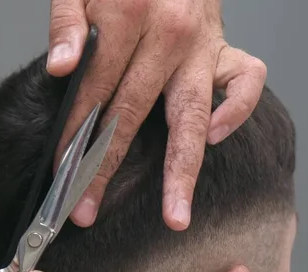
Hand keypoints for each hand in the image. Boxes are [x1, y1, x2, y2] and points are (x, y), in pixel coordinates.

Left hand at [47, 0, 266, 229]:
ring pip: (191, 116)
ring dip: (181, 170)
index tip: (63, 173)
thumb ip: (67, 22)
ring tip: (175, 215)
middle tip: (89, 208)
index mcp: (129, 15)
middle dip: (107, 167)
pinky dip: (237, 112)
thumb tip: (60, 68)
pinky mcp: (225, 50)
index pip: (96, 89)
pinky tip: (214, 139)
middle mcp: (170, 35)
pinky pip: (247, 84)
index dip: (76, 134)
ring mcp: (202, 46)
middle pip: (133, 113)